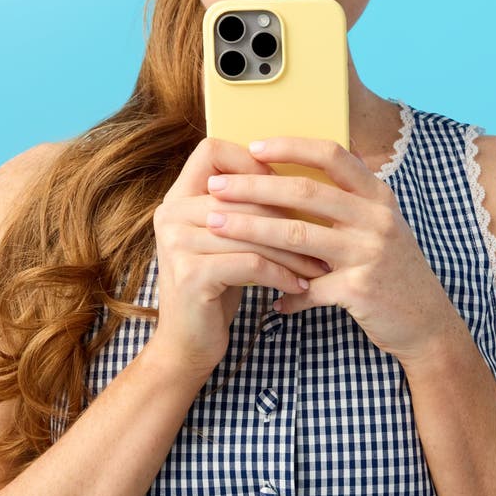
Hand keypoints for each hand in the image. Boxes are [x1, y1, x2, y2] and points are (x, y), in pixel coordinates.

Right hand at [151, 137, 332, 375]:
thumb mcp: (226, 241)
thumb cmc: (218, 287)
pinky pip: (251, 263)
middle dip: (290, 215)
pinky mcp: (191, 274)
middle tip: (325, 231)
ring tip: (321, 264)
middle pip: (243, 194)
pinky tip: (301, 285)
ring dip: (294, 250)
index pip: (211, 151)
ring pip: (253, 230)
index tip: (284, 183)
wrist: (187, 345)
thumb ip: (243, 208)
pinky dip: (282, 274)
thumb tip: (301, 176)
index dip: (250, 160)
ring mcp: (177, 243)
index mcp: (177, 197)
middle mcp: (170, 214)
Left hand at [202, 137, 455, 366]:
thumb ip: (353, 197)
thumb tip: (314, 162)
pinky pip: (308, 287)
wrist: (428, 323)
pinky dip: (283, 292)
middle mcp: (376, 218)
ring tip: (216, 227)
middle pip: (305, 191)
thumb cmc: (394, 271)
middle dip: (253, 187)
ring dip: (250, 230)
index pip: (332, 155)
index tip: (252, 147)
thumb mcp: (382, 225)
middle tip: (217, 188)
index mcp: (377, 196)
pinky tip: (266, 299)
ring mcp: (370, 253)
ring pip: (297, 234)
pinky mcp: (360, 289)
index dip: (290, 146)